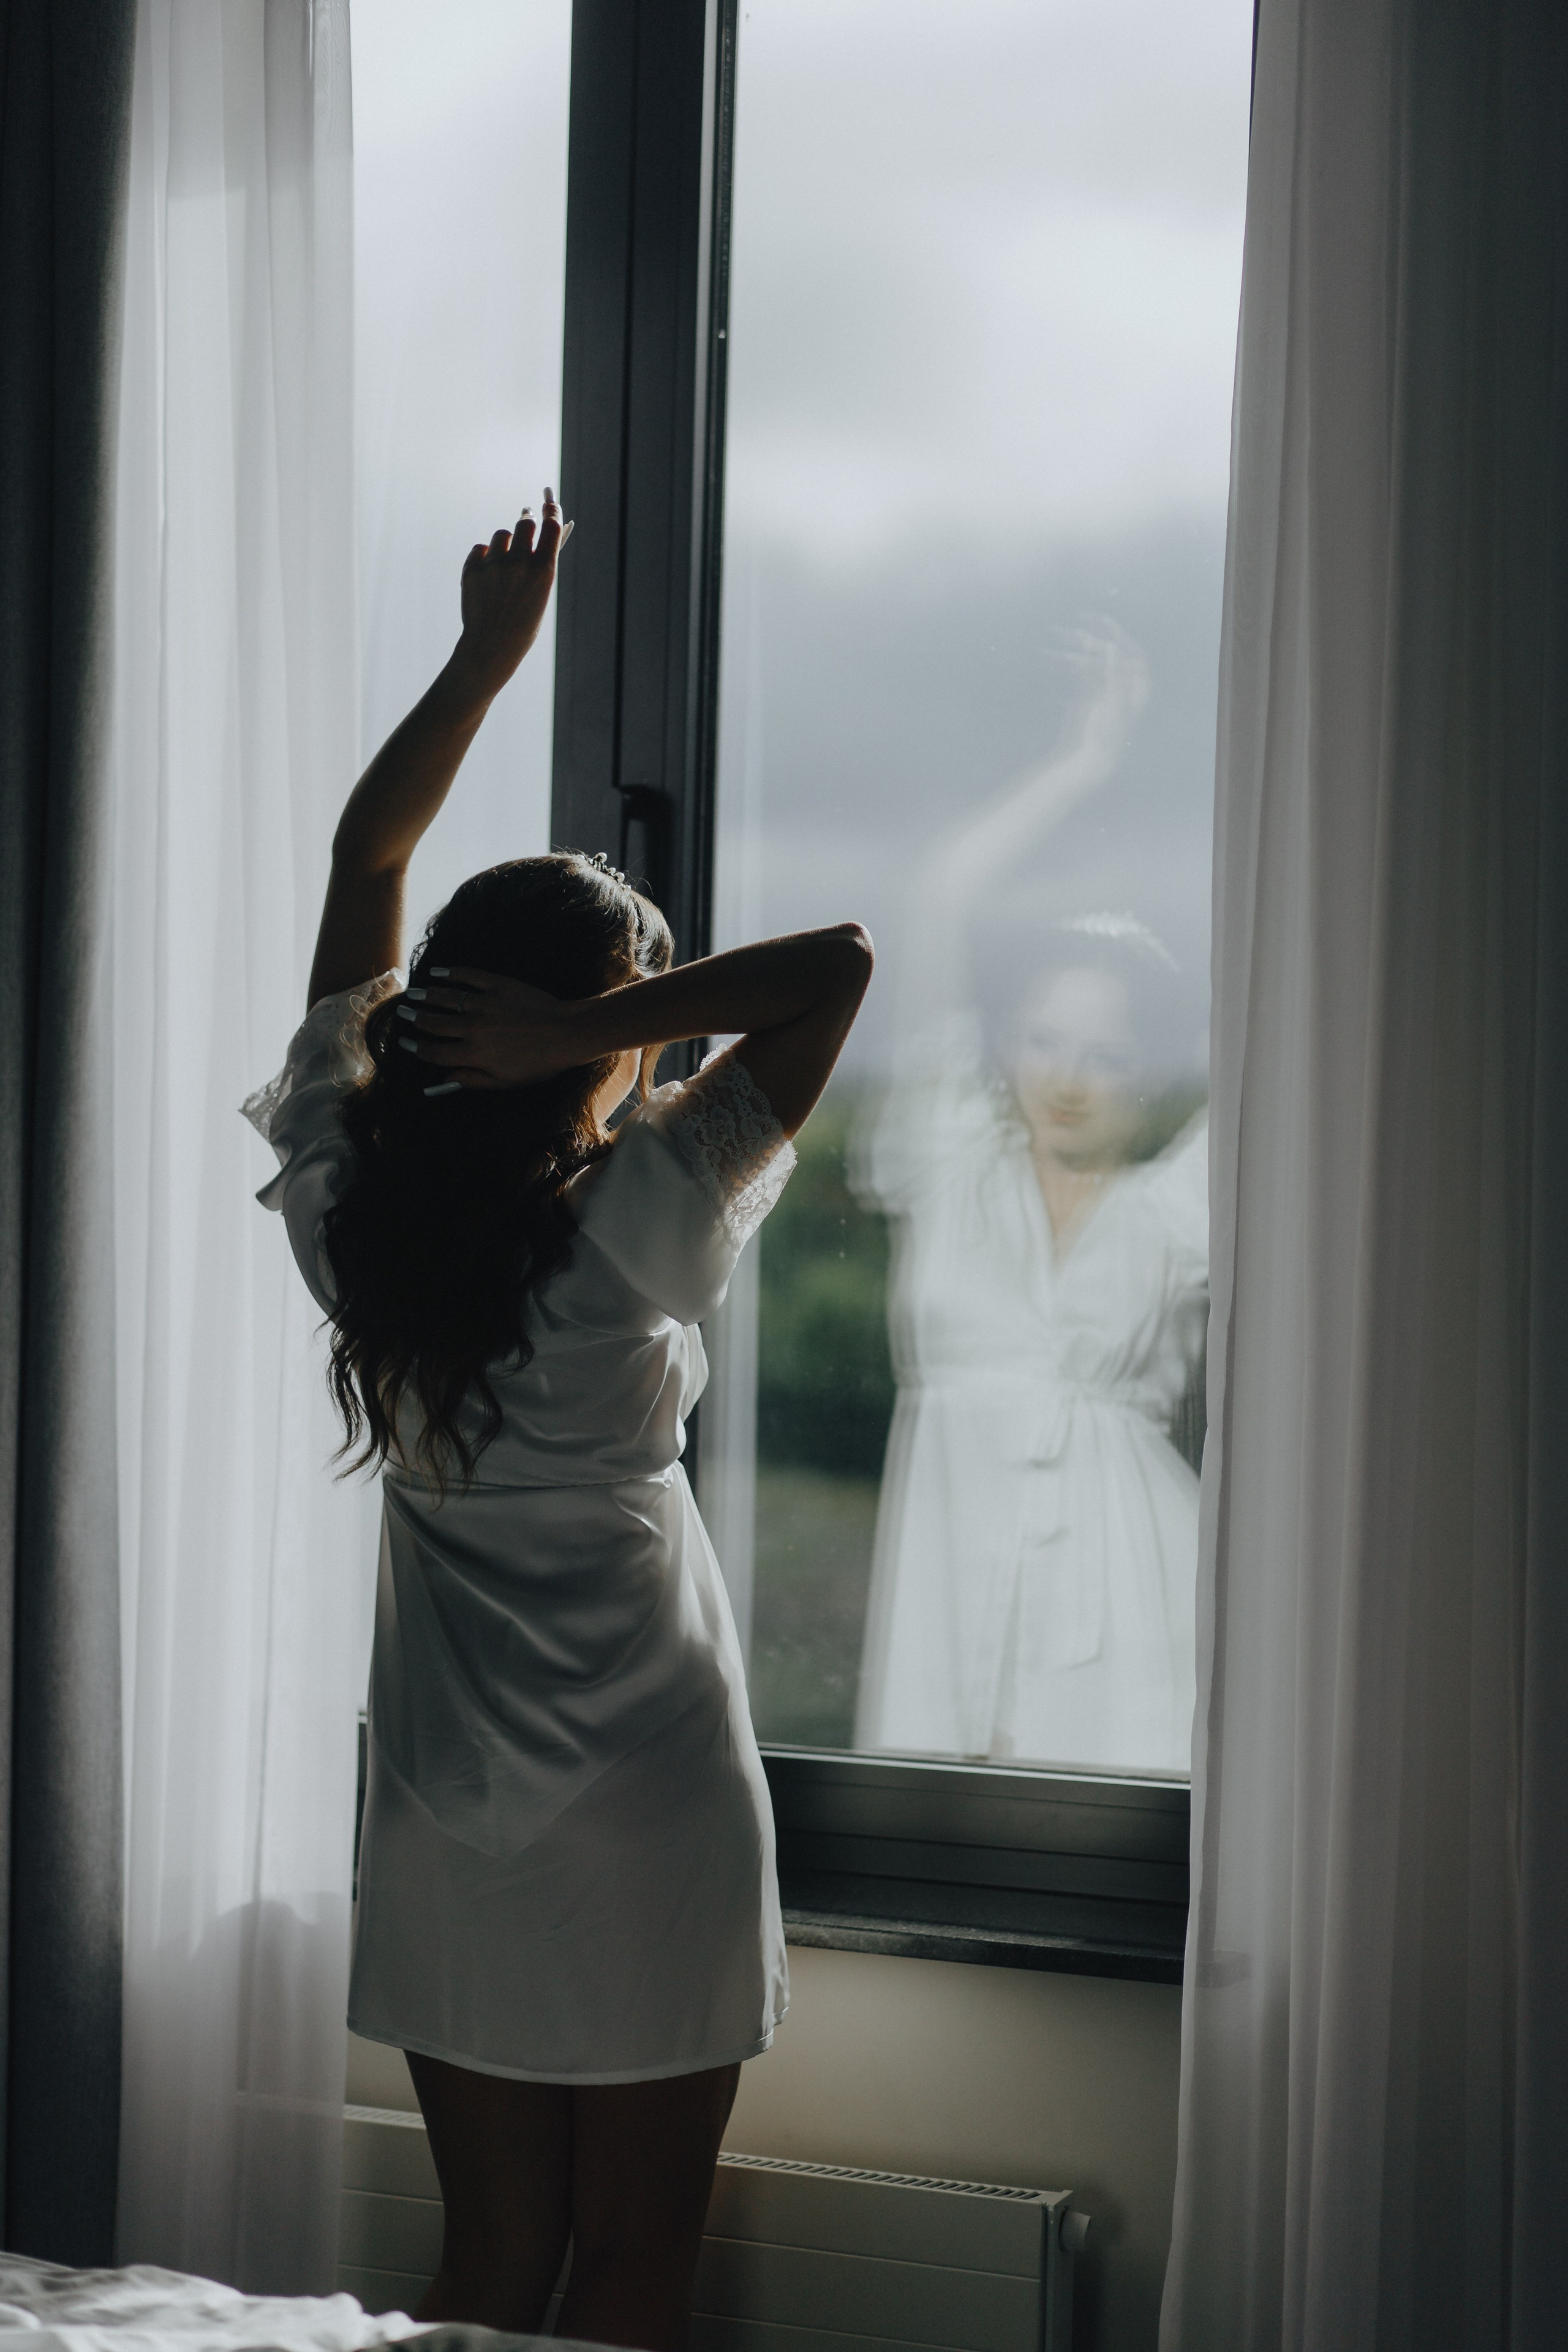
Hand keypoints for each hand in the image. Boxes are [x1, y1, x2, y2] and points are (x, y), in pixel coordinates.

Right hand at [394, 966, 589, 1091]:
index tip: (405, 1043)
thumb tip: (447, 1080)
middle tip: (402, 1014)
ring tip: (413, 994)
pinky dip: (451, 973)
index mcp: (474, 1054)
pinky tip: (438, 972)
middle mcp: (474, 1028)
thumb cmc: (539, 1063)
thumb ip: (473, 1081)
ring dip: (426, 995)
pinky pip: (468, 977)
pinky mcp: (498, 985)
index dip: (417, 1048)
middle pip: (434, 1023)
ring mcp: (485, 1004)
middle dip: (414, 1019)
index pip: (435, 1052)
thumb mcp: (506, 1082)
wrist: (566, 1034)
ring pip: (446, 997)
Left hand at [453, 490, 573, 703]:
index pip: (551, 526)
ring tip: (503, 568)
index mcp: (543, 570)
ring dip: (504, 545)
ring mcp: (494, 564)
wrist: (490, 648)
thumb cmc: (523, 623)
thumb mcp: (540, 594)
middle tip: (525, 528)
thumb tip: (540, 529)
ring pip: (501, 535)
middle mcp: (519, 562)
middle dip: (526, 524)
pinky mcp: (473, 568)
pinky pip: (480, 549)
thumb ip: (541, 563)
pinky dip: (484, 558)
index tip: (549, 501)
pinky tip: (487, 578)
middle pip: (524, 523)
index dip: (551, 510)